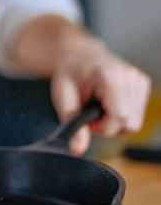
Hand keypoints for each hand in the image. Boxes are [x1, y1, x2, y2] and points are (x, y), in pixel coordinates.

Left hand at [50, 33, 151, 155]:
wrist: (79, 55)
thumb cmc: (70, 73)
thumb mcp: (62, 96)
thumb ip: (71, 122)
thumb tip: (77, 149)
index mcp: (110, 76)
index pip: (120, 117)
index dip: (102, 126)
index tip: (88, 117)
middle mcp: (129, 76)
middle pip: (130, 124)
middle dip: (109, 126)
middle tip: (92, 113)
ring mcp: (139, 79)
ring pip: (135, 123)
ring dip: (116, 122)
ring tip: (100, 106)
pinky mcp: (143, 83)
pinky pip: (138, 114)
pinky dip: (123, 115)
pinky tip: (109, 102)